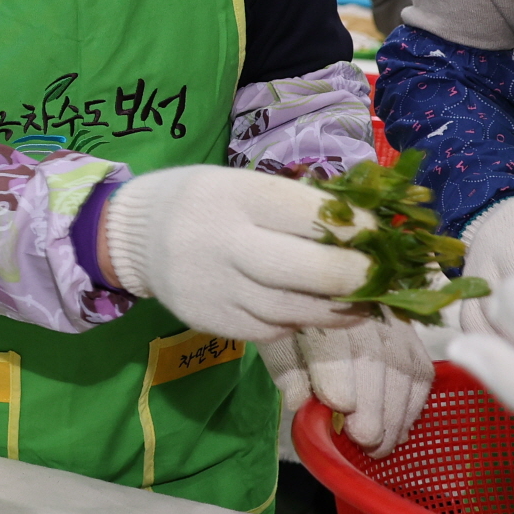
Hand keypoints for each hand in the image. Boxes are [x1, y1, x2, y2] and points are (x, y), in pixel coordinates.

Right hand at [100, 165, 372, 343]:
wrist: (130, 237)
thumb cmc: (202, 202)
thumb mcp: (241, 185)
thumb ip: (296, 206)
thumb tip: (369, 232)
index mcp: (237, 196)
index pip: (312, 214)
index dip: (357, 228)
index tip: (379, 233)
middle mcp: (226, 243)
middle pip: (312, 271)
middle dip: (359, 277)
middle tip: (383, 276)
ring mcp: (220, 289)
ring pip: (300, 309)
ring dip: (343, 309)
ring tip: (365, 301)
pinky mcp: (216, 323)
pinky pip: (275, 328)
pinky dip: (302, 320)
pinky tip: (313, 309)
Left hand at [260, 320, 435, 453]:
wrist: (319, 287)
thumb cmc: (294, 321)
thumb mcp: (276, 339)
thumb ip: (287, 369)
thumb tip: (299, 402)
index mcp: (318, 308)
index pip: (332, 344)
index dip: (340, 382)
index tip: (340, 409)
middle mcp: (360, 310)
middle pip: (376, 360)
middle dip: (375, 410)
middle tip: (366, 444)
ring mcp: (390, 319)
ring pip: (404, 368)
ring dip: (397, 415)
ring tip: (381, 446)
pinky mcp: (410, 333)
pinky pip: (421, 371)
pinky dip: (415, 404)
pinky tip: (400, 427)